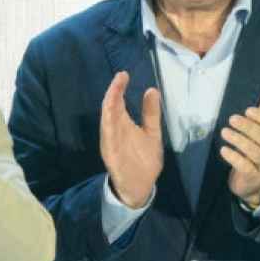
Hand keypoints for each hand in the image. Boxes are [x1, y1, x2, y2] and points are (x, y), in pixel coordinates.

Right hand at [100, 71, 162, 208]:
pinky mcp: (111, 155)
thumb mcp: (151, 132)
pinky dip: (108, 128)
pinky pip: (109, 140)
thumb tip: (152, 90)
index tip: (124, 74)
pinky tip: (110, 117)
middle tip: (120, 78)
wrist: (141, 185)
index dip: (119, 88)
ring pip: (107, 121)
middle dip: (113, 93)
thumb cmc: (144, 159)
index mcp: (123, 123)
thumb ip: (150, 113)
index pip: (119, 101)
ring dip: (109, 107)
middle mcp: (115, 130)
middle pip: (111, 108)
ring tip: (114, 92)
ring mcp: (112, 142)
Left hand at [221, 83, 259, 207]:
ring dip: (239, 141)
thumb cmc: (258, 148)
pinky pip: (246, 167)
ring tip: (224, 132)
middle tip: (231, 119)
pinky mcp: (252, 176)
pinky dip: (235, 158)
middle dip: (248, 128)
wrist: (253, 180)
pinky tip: (224, 150)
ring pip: (255, 153)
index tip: (248, 110)